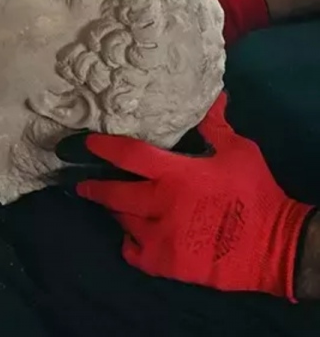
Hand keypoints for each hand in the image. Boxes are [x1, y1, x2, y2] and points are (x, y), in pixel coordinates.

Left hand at [59, 93, 313, 299]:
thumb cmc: (255, 194)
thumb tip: (213, 96)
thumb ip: (215, 127)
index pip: (128, 154)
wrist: (276, 246)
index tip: (85, 144)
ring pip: (122, 221)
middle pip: (113, 193)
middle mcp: (159, 204)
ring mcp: (159, 236)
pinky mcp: (164, 263)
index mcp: (175, 174)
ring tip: (116, 207)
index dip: (103, 147)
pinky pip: (132, 252)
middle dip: (94, 187)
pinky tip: (133, 237)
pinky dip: (129, 244)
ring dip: (117, 213)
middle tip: (83, 184)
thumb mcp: (238, 152)